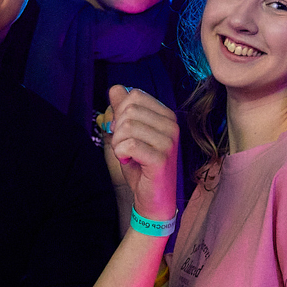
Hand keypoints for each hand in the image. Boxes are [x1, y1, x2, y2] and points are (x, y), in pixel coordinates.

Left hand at [104, 85, 178, 223]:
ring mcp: (169, 141)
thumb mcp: (128, 134)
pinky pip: (129, 145)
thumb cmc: (141, 166)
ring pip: (127, 127)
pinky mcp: (161, 158)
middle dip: (118, 129)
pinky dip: (121, 154)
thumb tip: (115, 88)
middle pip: (129, 109)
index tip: (124, 132)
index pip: (135, 95)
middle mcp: (172, 125)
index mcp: (166, 115)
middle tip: (124, 147)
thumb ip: (122, 110)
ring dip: (118, 144)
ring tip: (127, 155)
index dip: (120, 112)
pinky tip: (130, 162)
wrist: (153, 199)